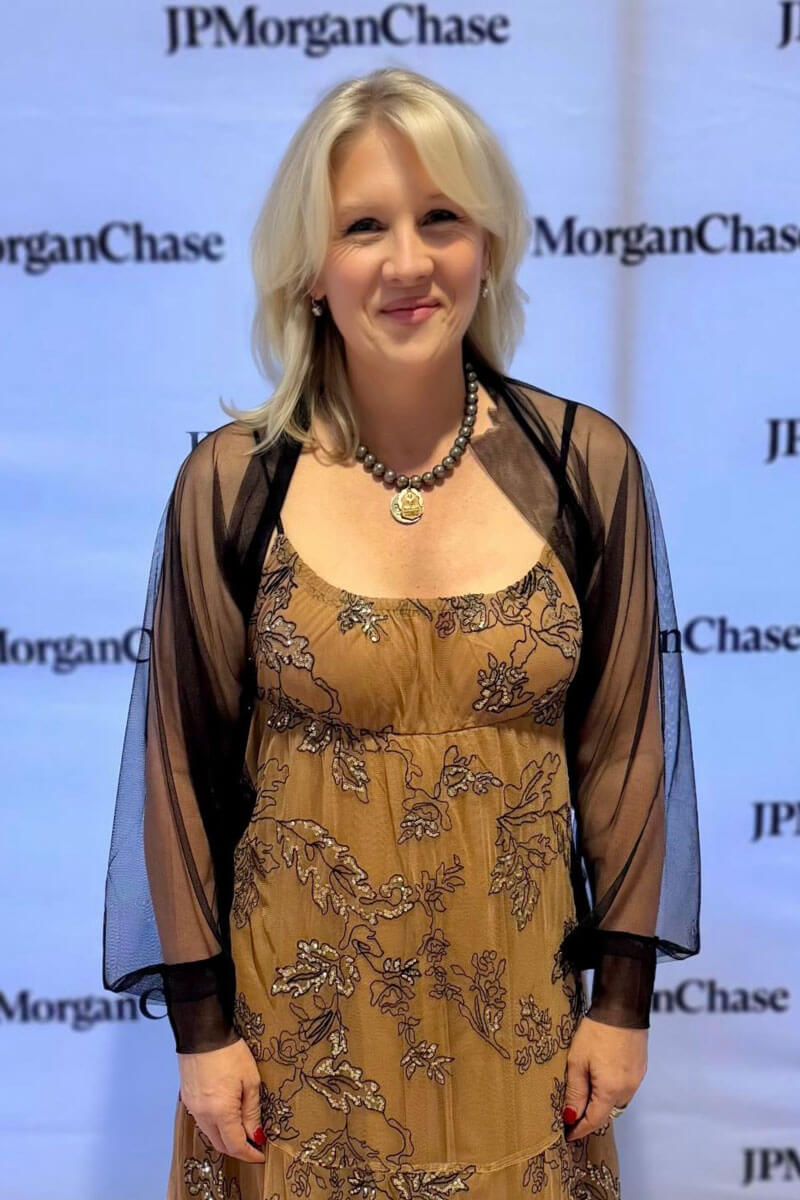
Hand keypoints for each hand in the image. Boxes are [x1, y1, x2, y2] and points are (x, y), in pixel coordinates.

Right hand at [177, 1036, 265, 1163]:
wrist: (202, 1033)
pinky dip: (215, 1126)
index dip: (249, 1154)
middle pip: (220, 1144)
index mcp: (221, 1113)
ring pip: (210, 1134)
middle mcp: (203, 1116)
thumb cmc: (231, 1054)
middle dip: (237, 1149)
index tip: (261, 1156)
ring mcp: (192, 1108)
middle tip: (253, 1144)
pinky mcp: (186, 1099)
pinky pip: (202, 1122)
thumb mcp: (250, 1080)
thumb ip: (251, 1111)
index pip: (235, 1145)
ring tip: (242, 1131)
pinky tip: (225, 1117)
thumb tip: (255, 1135)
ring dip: (225, 1138)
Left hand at [562, 1014, 647, 1141]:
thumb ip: (575, 1091)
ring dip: (602, 1101)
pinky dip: (612, 1089)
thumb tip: (570, 1116)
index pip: (594, 1121)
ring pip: (617, 1101)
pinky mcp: (640, 1069)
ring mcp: (637, 1080)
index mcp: (610, 1091)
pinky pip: (625, 1088)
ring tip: (586, 1094)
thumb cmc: (596, 1033)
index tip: (568, 1135)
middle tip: (573, 1113)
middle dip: (590, 1116)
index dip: (580, 1129)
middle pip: (607, 1112)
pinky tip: (602, 1077)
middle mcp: (627, 1090)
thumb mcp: (577, 1061)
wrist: (623, 1009)